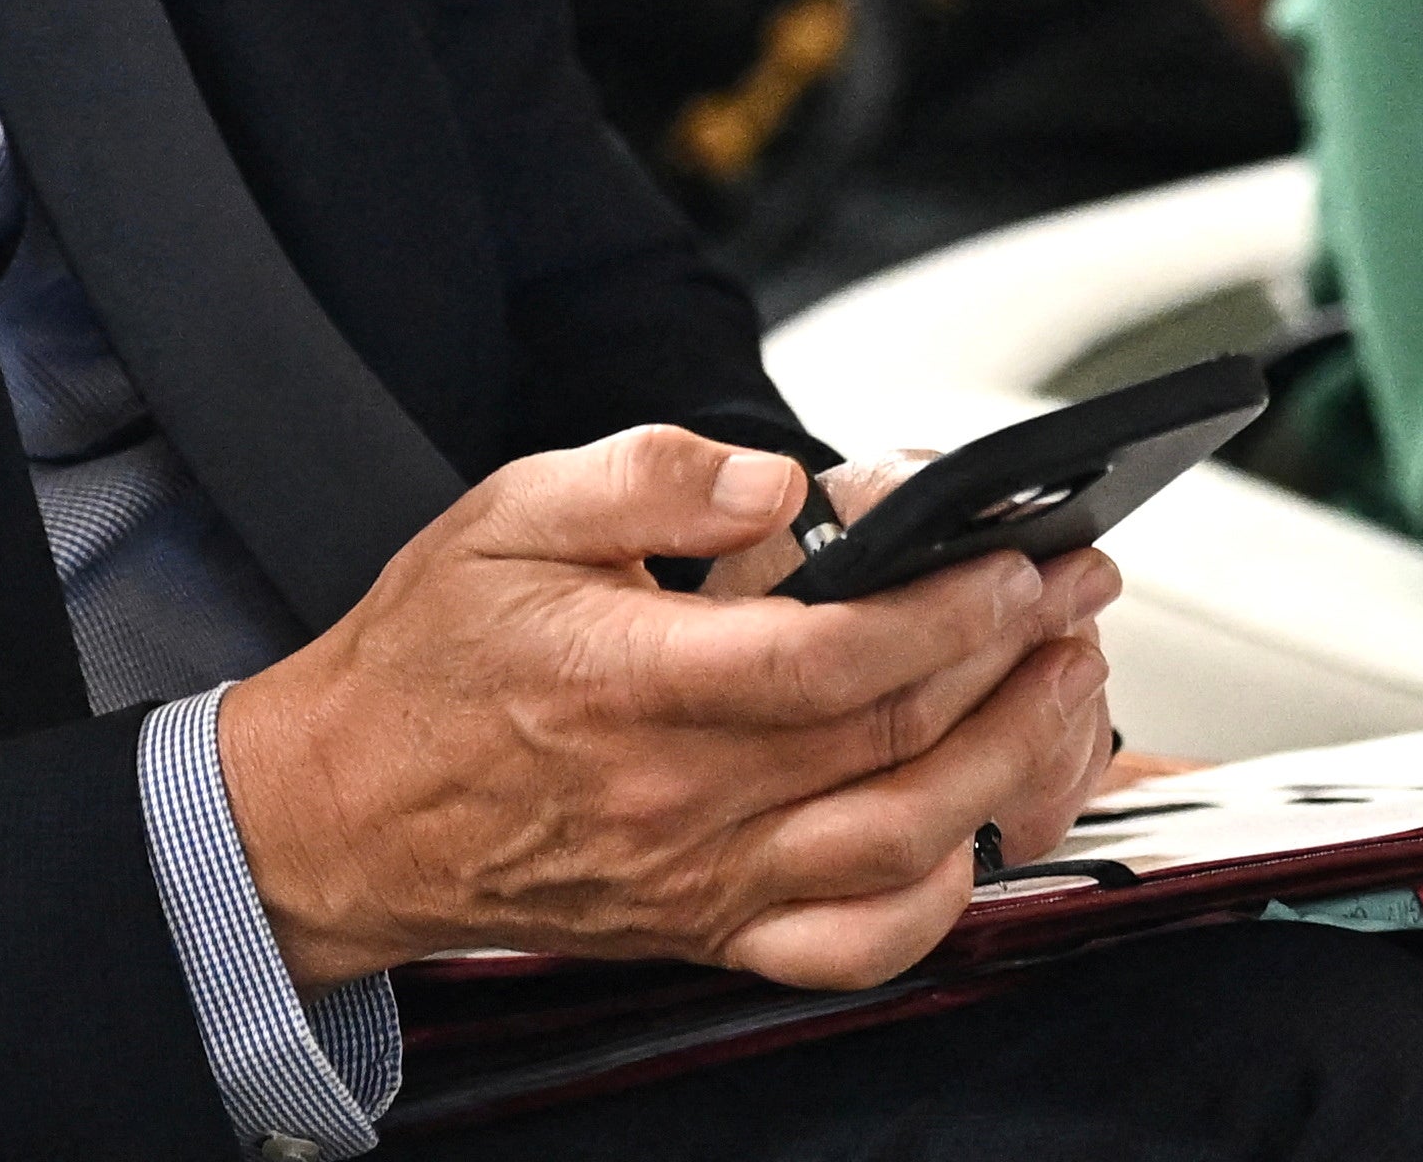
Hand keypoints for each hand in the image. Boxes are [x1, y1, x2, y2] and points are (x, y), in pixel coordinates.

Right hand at [215, 428, 1122, 988]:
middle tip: (1077, 593)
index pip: (837, 658)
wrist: (345, 811)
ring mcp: (703, 881)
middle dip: (1016, 660)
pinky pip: (854, 946)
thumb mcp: (508, 513)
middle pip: (896, 744)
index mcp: (634, 686)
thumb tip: (774, 480)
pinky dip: (938, 894)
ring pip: (901, 845)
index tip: (1017, 559)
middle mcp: (680, 800)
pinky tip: (972, 824)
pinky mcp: (709, 932)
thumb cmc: (429, 663)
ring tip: (1060, 686)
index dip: (953, 608)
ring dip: (1009, 764)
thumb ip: (648, 476)